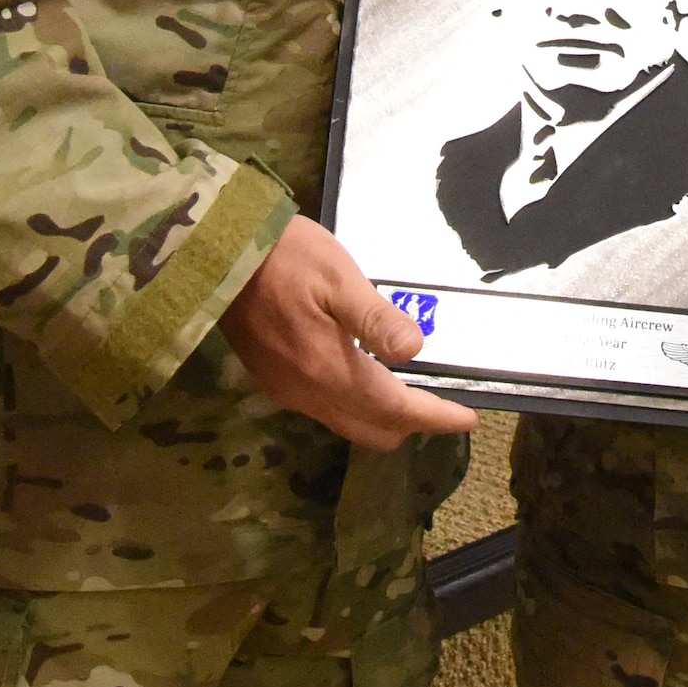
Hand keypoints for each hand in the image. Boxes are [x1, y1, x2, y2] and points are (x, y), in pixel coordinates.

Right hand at [219, 215, 478, 450]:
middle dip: (411, 422)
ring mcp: (287, 392)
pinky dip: (354, 404)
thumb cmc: (286, 257)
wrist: (219, 256)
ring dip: (382, 415)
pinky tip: (364, 374)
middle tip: (440, 399)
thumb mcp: (337, 277)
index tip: (468, 418)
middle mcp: (309, 394)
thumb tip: (415, 351)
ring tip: (410, 388)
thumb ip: (375, 319)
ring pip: (347, 424)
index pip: (394, 410)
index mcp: (330, 371)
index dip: (433, 417)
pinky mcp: (273, 382)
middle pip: (372, 430)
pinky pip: (325, 411)